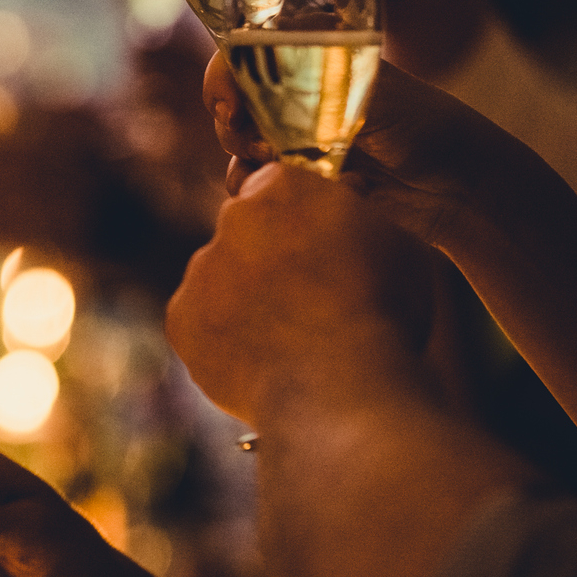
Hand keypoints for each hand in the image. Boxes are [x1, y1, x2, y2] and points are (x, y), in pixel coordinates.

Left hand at [167, 164, 432, 425]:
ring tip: (290, 340)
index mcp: (284, 187)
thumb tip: (348, 202)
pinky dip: (222, 338)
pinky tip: (263, 361)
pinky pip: (199, 322)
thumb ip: (357, 217)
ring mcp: (201, 269)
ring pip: (219, 277)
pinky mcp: (181, 319)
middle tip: (305, 297)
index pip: (279, 186)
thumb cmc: (383, 314)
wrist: (340, 390)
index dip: (300, 216)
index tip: (319, 244)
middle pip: (246, 230)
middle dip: (268, 254)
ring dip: (243, 298)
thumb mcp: (396, 244)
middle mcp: (233, 218)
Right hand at [204, 52, 522, 250]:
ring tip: (271, 171)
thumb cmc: (424, 127)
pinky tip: (268, 192)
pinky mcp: (304, 171)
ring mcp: (300, 129)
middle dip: (233, 124)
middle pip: (233, 97)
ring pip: (239, 139)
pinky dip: (252, 184)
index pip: (245, 52)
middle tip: (259, 146)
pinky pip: (254, 175)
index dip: (225, 78)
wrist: (459, 187)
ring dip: (241, 158)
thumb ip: (309, 86)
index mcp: (316, 52)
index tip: (230, 109)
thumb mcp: (367, 97)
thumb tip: (248, 80)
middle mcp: (302, 86)